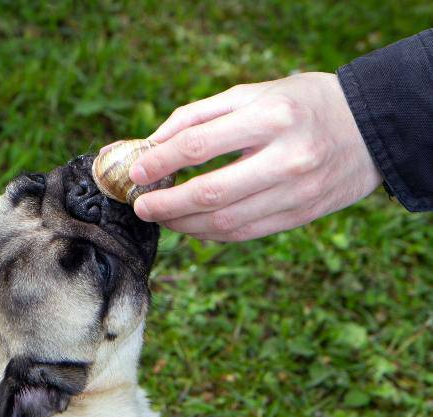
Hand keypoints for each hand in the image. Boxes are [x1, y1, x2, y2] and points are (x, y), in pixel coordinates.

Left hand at [126, 72, 382, 240]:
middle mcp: (287, 157)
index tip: (136, 172)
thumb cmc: (299, 105)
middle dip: (166, 205)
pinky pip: (245, 233)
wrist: (371, 128)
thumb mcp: (252, 93)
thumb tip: (151, 144)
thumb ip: (199, 115)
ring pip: (226, 221)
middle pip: (210, 193)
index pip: (199, 145)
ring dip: (184, 224)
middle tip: (141, 205)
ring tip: (162, 216)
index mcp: (271, 117)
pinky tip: (192, 225)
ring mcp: (297, 192)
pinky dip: (211, 233)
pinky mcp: (302, 215)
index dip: (160, 162)